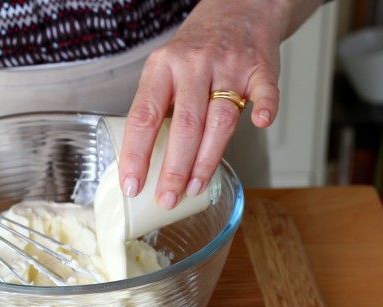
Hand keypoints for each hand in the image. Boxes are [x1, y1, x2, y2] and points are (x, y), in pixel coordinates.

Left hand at [118, 0, 285, 208]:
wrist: (236, 10)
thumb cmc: (195, 51)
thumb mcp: (164, 71)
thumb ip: (158, 109)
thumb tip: (145, 163)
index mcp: (162, 68)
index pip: (144, 116)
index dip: (137, 154)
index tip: (132, 184)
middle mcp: (193, 65)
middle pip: (184, 125)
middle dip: (174, 168)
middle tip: (167, 198)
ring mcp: (229, 66)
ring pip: (219, 119)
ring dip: (207, 160)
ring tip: (194, 188)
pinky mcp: (260, 68)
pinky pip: (264, 91)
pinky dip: (264, 109)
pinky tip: (259, 125)